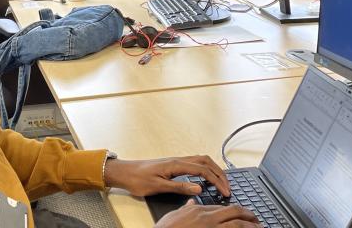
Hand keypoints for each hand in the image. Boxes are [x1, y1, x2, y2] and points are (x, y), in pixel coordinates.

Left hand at [103, 155, 230, 196]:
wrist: (124, 172)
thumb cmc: (137, 179)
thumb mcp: (158, 187)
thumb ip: (179, 187)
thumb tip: (199, 188)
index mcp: (175, 164)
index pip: (203, 170)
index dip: (217, 181)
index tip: (225, 191)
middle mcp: (177, 160)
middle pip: (206, 161)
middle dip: (220, 173)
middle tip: (227, 187)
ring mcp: (175, 161)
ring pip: (201, 160)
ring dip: (213, 170)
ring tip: (221, 183)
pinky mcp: (173, 164)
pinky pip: (194, 163)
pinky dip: (205, 169)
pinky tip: (206, 179)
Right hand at [155, 201, 259, 227]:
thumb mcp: (175, 215)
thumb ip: (186, 209)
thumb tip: (191, 203)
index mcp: (199, 211)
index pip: (223, 207)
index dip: (235, 210)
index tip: (242, 214)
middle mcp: (208, 218)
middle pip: (234, 212)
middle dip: (248, 215)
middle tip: (257, 219)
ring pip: (237, 225)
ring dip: (251, 226)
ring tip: (260, 227)